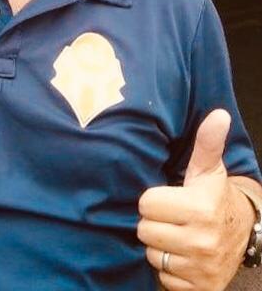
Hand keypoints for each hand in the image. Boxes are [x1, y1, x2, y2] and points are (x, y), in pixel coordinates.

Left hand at [137, 110, 254, 290]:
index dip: (153, 199)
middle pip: (144, 230)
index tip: (168, 197)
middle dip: (153, 222)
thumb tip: (219, 114)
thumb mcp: (209, 169)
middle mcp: (203, 240)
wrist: (242, 234)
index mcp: (201, 208)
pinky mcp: (201, 289)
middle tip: (170, 217)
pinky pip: (163, 279)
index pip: (146, 203)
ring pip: (151, 255)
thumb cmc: (214, 196)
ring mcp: (202, 268)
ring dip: (159, 246)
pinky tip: (180, 256)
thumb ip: (207, 143)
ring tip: (175, 234)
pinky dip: (168, 270)